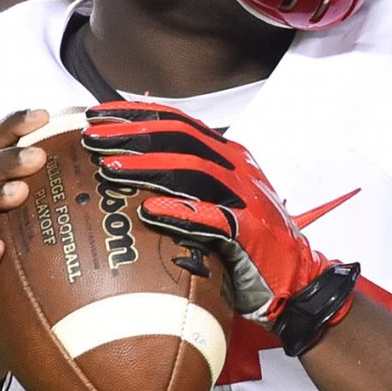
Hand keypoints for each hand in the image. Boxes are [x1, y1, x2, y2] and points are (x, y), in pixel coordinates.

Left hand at [80, 102, 340, 322]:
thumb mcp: (221, 198)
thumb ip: (186, 180)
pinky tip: (150, 211)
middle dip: (133, 135)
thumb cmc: (249, 241)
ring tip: (110, 168)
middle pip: (180, 139)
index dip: (137, 114)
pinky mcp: (250, 232)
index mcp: (229, 155)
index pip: (178, 121)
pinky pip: (211, 219)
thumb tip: (131, 167)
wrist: (298, 276)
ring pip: (193, 171)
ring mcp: (245, 198)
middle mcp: (237, 168)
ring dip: (148, 167)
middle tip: (93, 139)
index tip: (97, 114)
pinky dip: (180, 213)